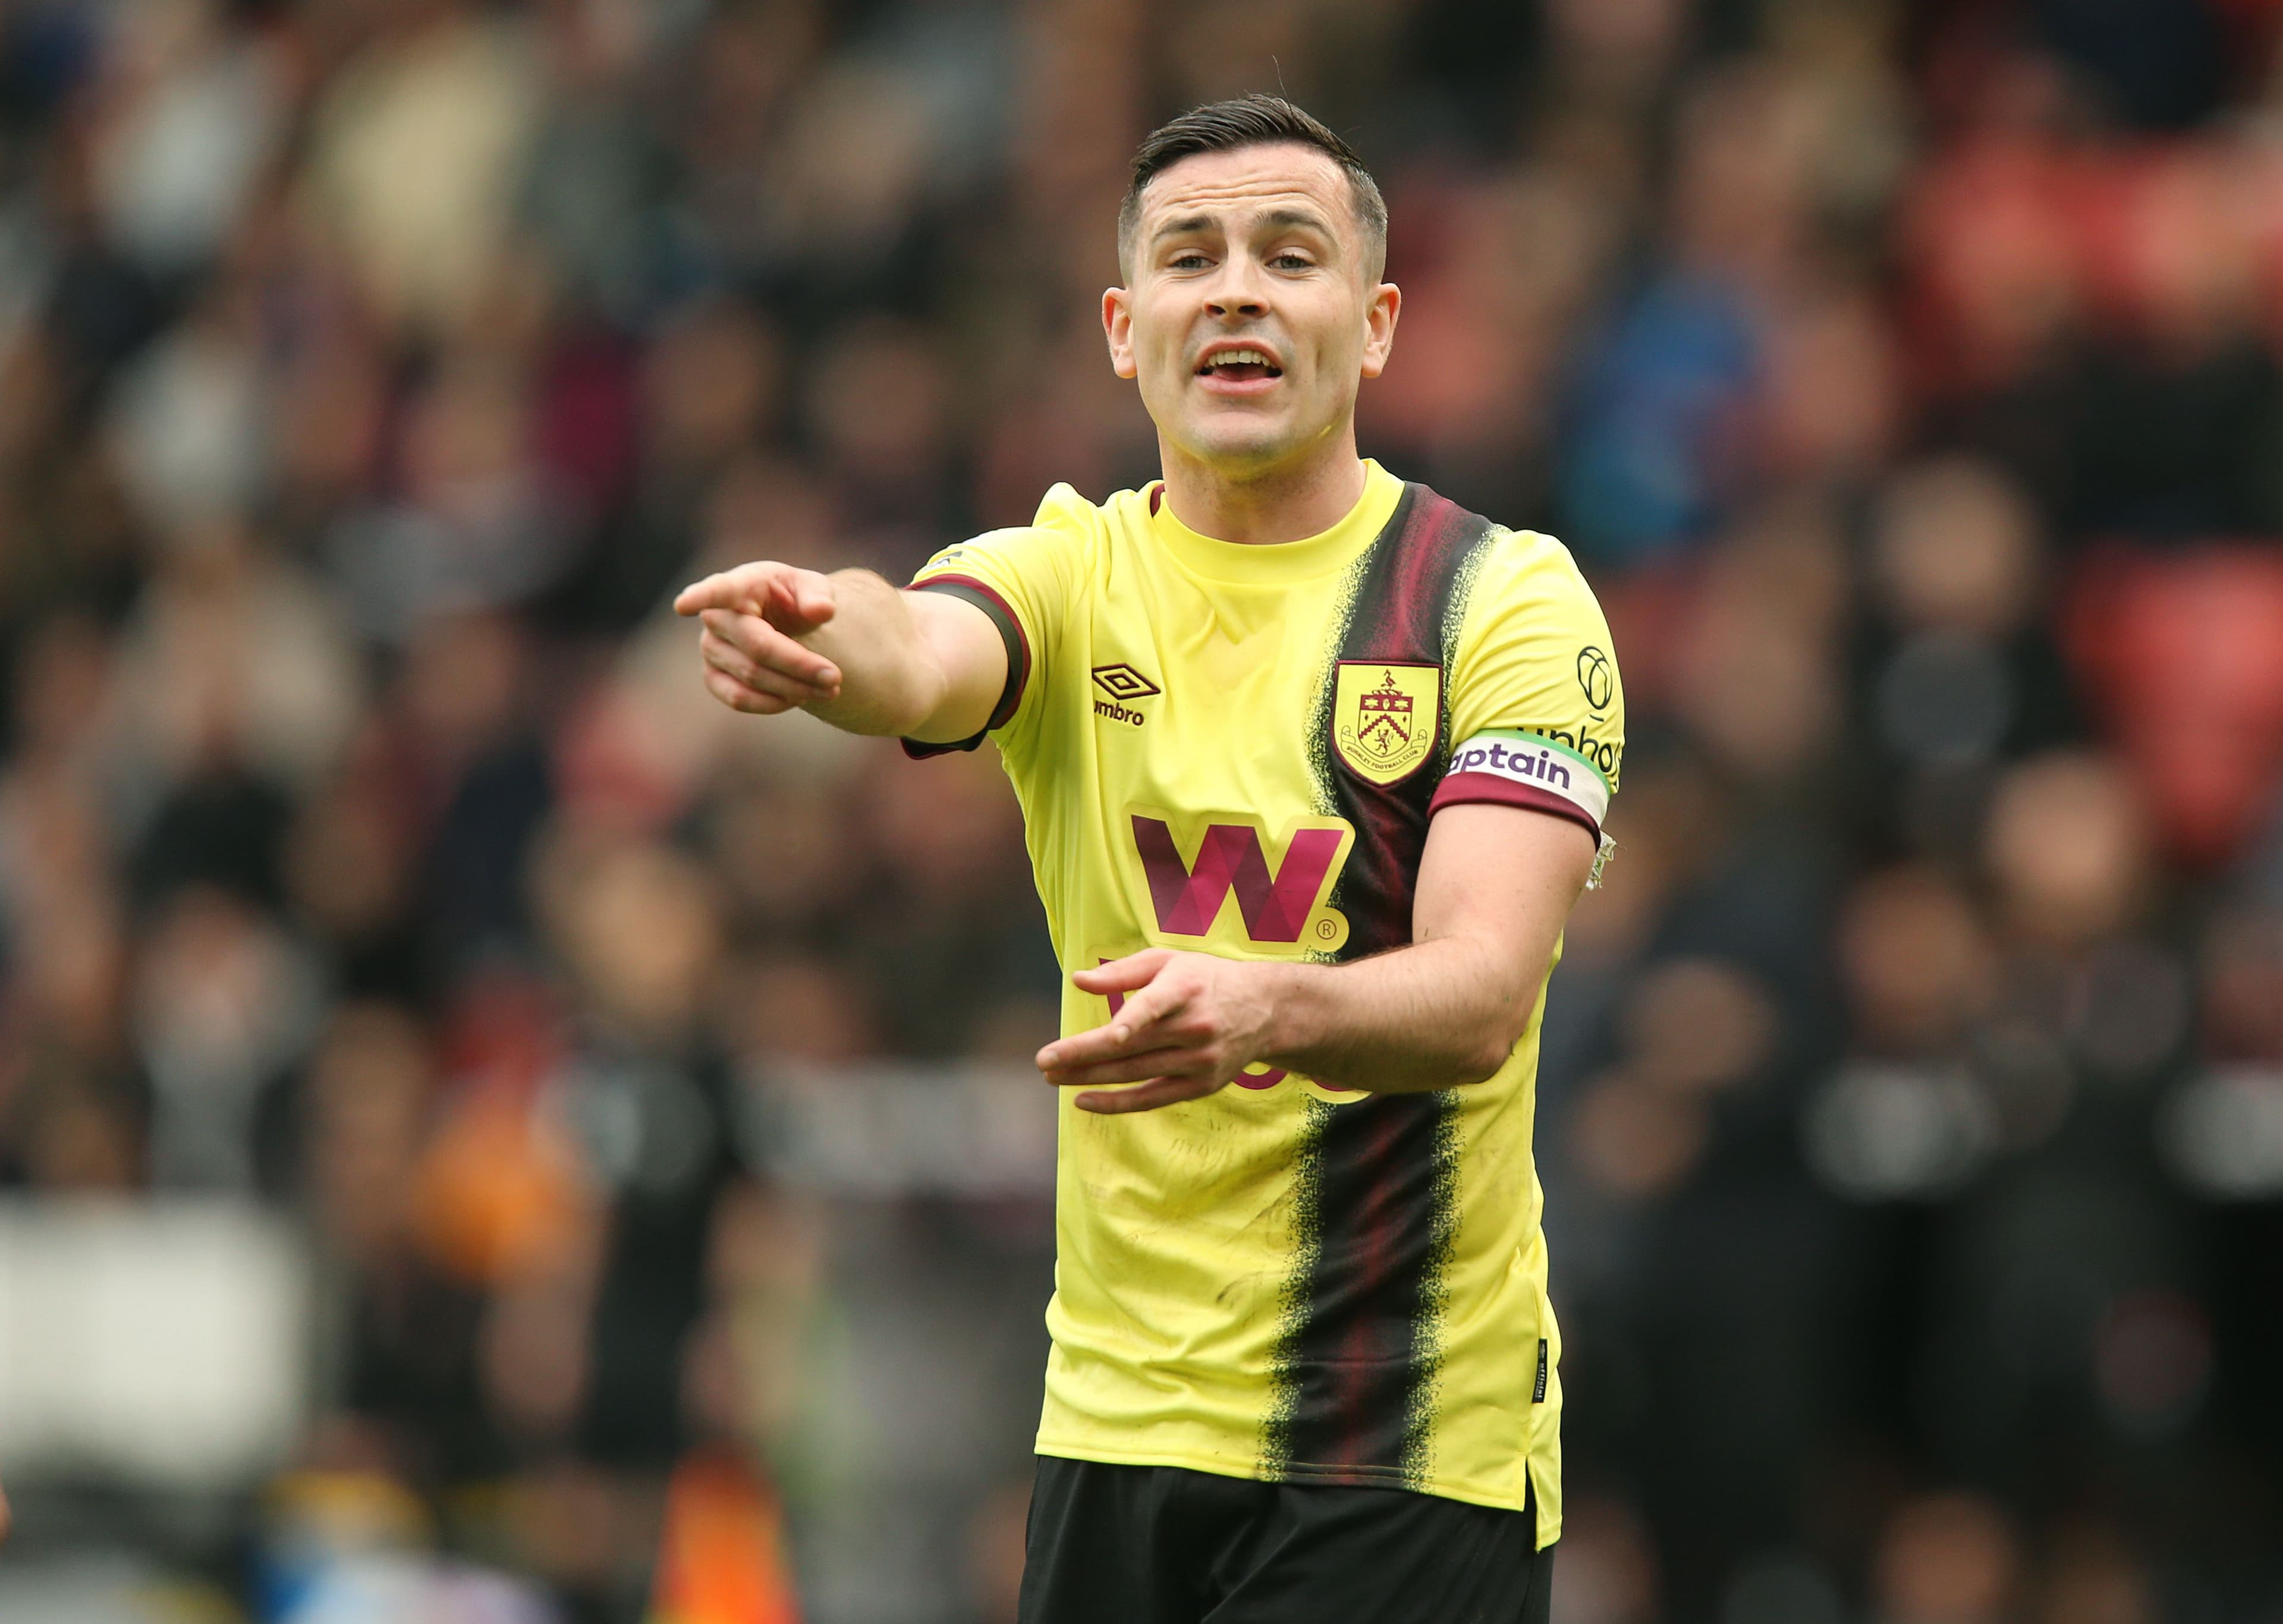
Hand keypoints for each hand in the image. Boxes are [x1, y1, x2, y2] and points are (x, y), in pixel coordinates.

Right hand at [674, 563, 843, 714]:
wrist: (784, 621)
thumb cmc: (795, 598)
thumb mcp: (812, 588)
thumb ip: (817, 595)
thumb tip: (822, 611)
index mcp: (742, 585)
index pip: (720, 590)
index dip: (701, 597)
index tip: (683, 604)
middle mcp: (717, 617)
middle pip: (758, 647)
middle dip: (800, 666)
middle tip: (836, 679)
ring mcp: (710, 648)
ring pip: (752, 676)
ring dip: (794, 688)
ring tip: (829, 689)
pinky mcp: (713, 677)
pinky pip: (738, 698)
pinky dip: (773, 703)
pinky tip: (798, 698)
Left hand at [1037, 949, 1282, 1114]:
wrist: (1265, 1009)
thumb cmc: (1205, 978)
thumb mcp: (1168, 961)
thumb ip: (1122, 971)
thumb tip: (1078, 980)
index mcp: (1185, 989)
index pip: (1156, 1007)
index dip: (1133, 1022)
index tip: (1108, 1036)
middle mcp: (1195, 1027)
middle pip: (1132, 1047)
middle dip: (1083, 1055)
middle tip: (1043, 1061)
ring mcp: (1200, 1061)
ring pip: (1135, 1074)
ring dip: (1090, 1078)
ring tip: (1053, 1076)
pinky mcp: (1201, 1085)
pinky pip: (1152, 1099)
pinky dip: (1117, 1103)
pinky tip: (1084, 1100)